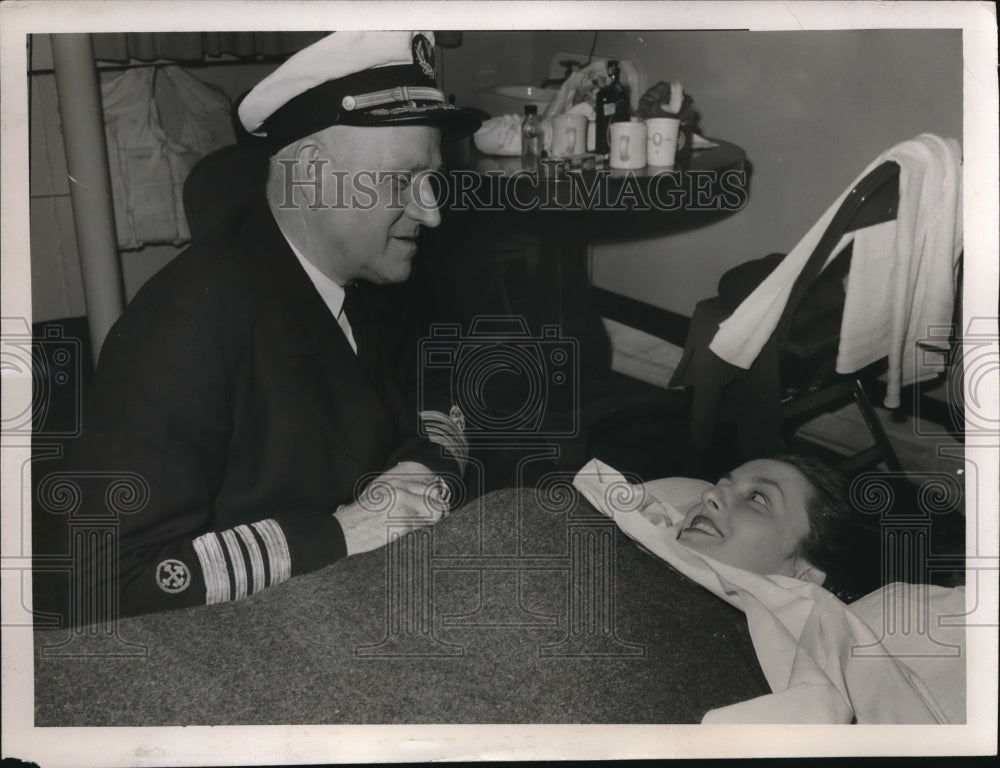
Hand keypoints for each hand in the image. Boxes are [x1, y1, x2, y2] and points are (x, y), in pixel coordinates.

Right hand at [334, 461, 450, 555]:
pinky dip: (416, 531)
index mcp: (396, 480)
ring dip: (426, 522)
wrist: (347, 528)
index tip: (435, 505)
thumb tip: (423, 493)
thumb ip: (401, 488)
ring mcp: (403, 505)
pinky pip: (421, 527)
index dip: (435, 499)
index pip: (430, 487)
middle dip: (436, 511)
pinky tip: (402, 530)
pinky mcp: (402, 522)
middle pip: (436, 500)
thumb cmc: (363, 512)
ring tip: (412, 525)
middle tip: (430, 518)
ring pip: (432, 514)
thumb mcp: (380, 490)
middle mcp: (401, 489)